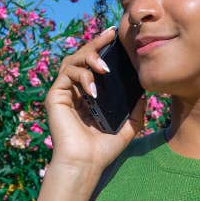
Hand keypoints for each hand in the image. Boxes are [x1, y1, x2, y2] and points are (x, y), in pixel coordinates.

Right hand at [44, 25, 147, 174]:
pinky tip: (94, 89)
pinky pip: (66, 74)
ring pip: (72, 60)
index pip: (94, 64)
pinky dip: (81, 76)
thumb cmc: (104, 149)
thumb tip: (145, 93)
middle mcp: (75, 90)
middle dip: (96, 44)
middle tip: (110, 36)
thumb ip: (136, 109)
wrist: (87, 164)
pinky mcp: (54, 97)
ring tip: (104, 68)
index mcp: (89, 94)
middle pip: (82, 56)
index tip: (116, 37)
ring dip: (89, 58)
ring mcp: (63, 92)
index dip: (103, 48)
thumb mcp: (129, 126)